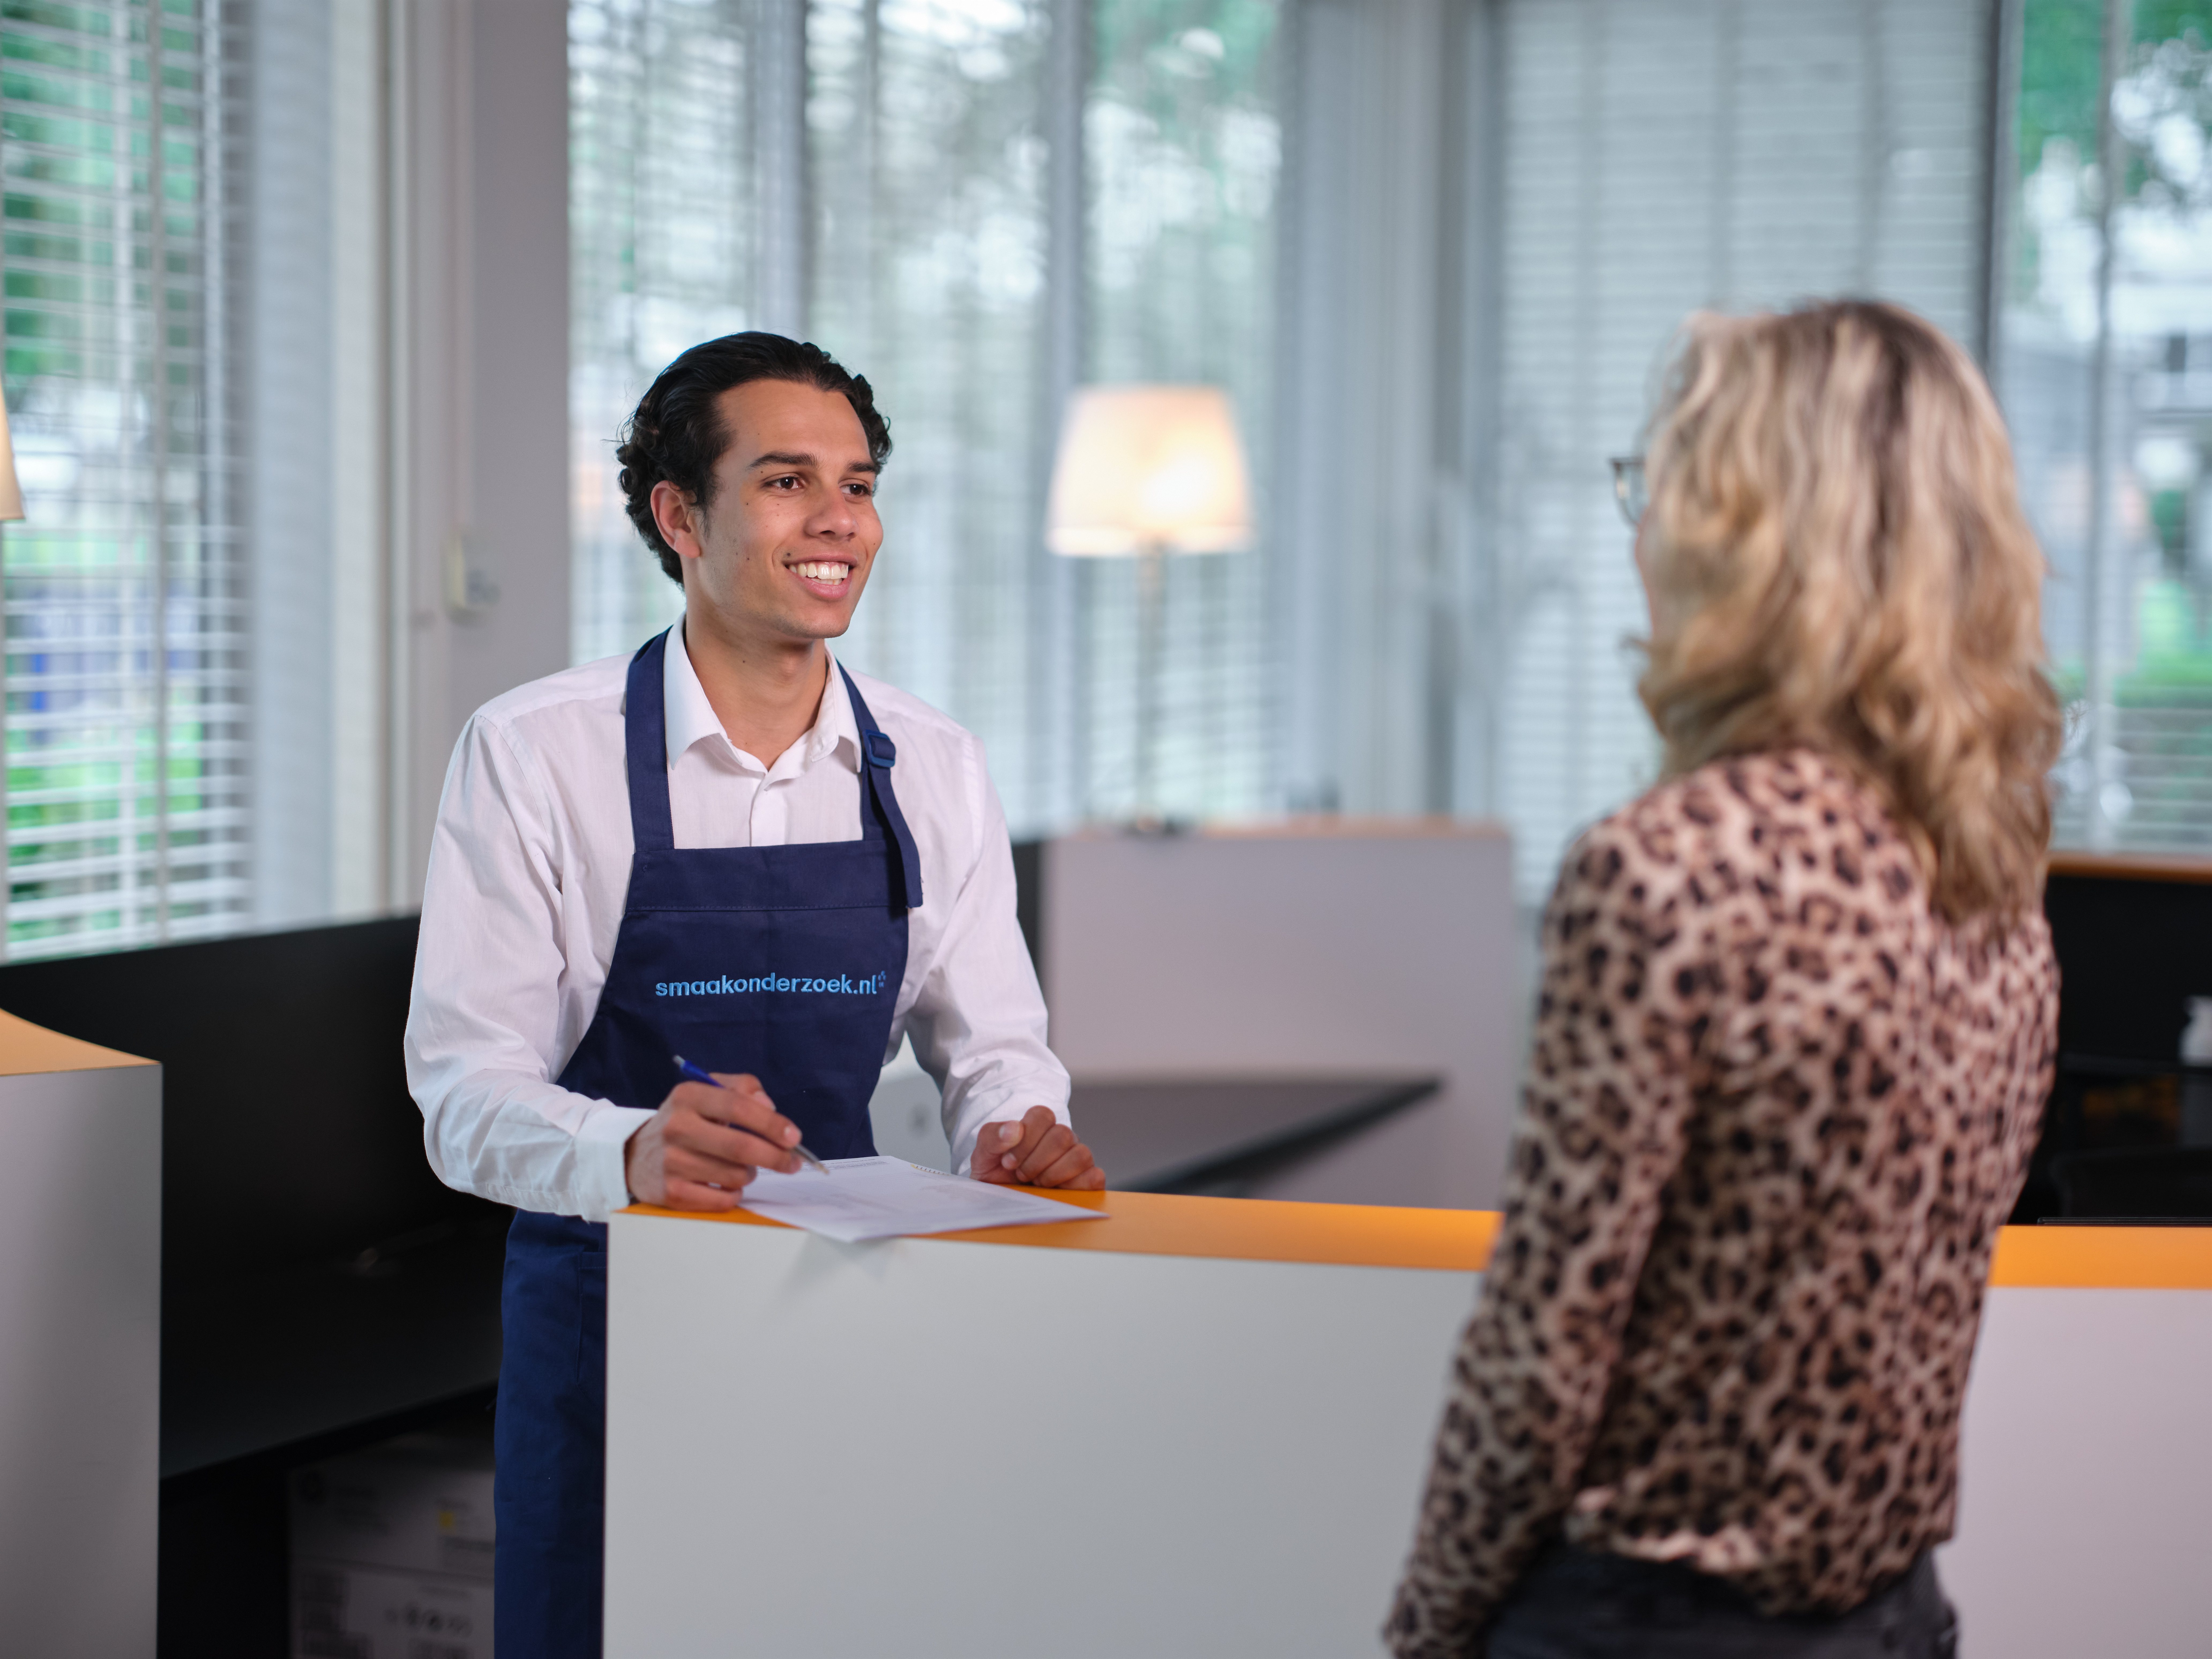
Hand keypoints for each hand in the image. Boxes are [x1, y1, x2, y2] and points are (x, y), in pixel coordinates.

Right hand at [624, 1071, 804, 1210]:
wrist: (636, 1154)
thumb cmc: (686, 1121)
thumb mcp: (708, 1092)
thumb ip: (743, 1088)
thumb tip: (769, 1107)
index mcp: (688, 1096)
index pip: (738, 1107)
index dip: (772, 1124)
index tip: (794, 1137)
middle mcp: (677, 1127)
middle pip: (741, 1147)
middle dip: (776, 1157)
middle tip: (792, 1163)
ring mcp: (672, 1162)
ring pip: (736, 1176)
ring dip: (750, 1174)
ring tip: (741, 1167)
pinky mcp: (671, 1193)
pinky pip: (722, 1199)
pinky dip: (733, 1194)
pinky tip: (724, 1184)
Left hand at [968, 1105, 1104, 1189]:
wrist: (1000, 1200)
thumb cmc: (995, 1173)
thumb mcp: (984, 1154)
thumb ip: (993, 1135)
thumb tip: (1014, 1128)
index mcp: (1039, 1126)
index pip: (1043, 1115)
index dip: (1026, 1139)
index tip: (1009, 1161)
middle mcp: (1062, 1139)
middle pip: (1062, 1135)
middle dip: (1036, 1161)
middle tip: (1021, 1174)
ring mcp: (1077, 1158)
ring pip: (1081, 1155)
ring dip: (1054, 1174)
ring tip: (1037, 1184)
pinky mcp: (1087, 1180)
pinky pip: (1095, 1177)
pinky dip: (1076, 1186)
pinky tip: (1055, 1192)